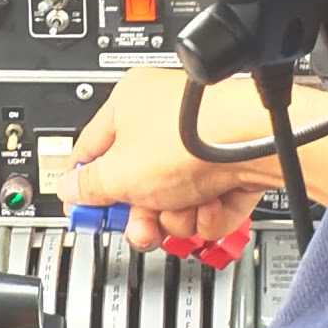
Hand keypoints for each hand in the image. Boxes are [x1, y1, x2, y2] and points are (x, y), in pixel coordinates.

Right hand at [57, 69, 327, 249]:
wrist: (257, 143)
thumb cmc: (193, 137)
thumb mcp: (120, 173)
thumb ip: (90, 186)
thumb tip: (71, 191)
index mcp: (129, 102)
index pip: (93, 148)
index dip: (87, 184)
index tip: (84, 210)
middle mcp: (166, 119)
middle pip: (138, 182)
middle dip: (142, 212)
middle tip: (142, 226)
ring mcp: (202, 145)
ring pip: (175, 199)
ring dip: (177, 216)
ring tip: (186, 210)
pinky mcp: (232, 166)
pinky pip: (208, 203)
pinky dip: (209, 213)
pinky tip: (212, 206)